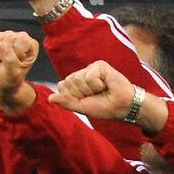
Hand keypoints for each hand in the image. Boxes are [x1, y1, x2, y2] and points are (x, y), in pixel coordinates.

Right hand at [0, 31, 39, 114]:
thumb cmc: (11, 79)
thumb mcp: (14, 74)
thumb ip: (11, 60)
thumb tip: (2, 44)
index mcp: (31, 45)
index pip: (23, 40)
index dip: (18, 52)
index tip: (18, 63)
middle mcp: (18, 37)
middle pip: (9, 37)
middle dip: (6, 53)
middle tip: (8, 63)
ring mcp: (5, 36)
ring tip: (1, 61)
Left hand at [47, 60, 166, 133]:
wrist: (124, 106)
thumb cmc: (105, 107)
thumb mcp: (82, 107)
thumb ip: (66, 102)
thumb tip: (50, 98)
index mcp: (76, 84)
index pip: (62, 86)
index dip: (74, 97)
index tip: (87, 100)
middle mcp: (81, 75)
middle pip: (69, 82)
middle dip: (83, 93)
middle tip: (96, 95)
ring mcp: (89, 69)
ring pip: (78, 79)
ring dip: (91, 90)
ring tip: (103, 90)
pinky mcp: (99, 65)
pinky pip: (89, 76)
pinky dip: (98, 84)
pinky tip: (106, 84)